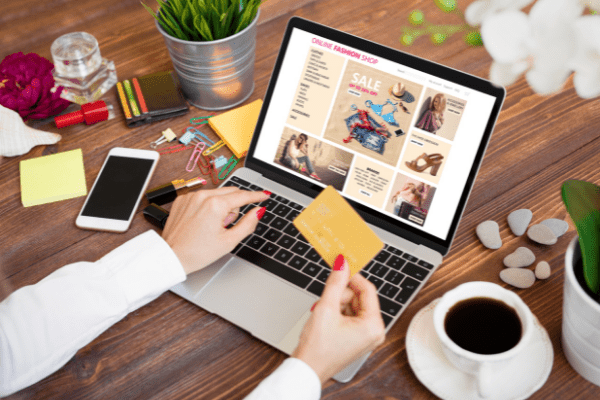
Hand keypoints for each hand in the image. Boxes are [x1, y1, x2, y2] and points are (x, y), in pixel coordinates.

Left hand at [162, 187, 269, 274]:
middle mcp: (202, 196)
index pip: (243, 196)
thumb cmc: (198, 252)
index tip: (265, 195)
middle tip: (228, 225)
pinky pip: (202, 197)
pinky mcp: (182, 200)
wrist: (172, 256)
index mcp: (215, 205)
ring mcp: (191, 196)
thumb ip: (248, 223)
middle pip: (231, 192)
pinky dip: (206, 205)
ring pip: (217, 194)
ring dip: (221, 205)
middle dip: (235, 206)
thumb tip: (258, 211)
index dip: (257, 196)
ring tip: (213, 226)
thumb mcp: (229, 241)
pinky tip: (202, 222)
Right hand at [291, 255, 385, 382]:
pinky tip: (325, 319)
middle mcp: (374, 331)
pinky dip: (336, 312)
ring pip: (353, 305)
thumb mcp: (326, 308)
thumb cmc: (317, 348)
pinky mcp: (357, 338)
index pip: (368, 290)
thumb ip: (336, 283)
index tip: (341, 266)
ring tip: (323, 313)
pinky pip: (350, 315)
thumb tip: (342, 264)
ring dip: (336, 304)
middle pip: (359, 297)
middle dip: (340, 295)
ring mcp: (366, 336)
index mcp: (373, 326)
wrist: (306, 370)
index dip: (352, 276)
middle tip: (325, 299)